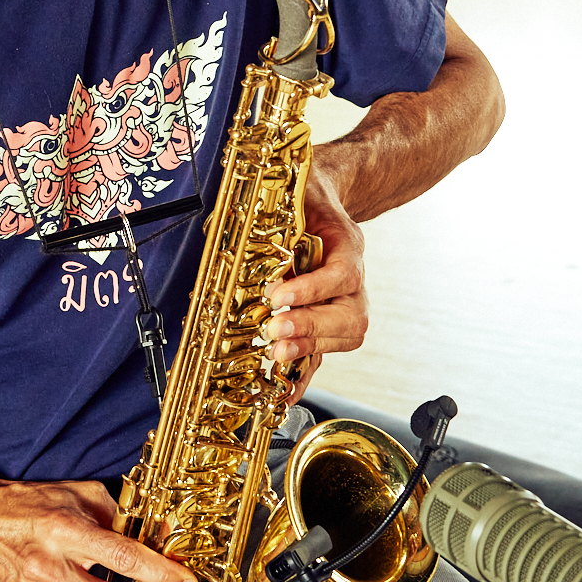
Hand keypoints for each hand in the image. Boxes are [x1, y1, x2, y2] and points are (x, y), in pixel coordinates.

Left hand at [263, 165, 369, 399]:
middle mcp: (354, 278)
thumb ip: (274, 207)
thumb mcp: (296, 189)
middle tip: (274, 330)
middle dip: (311, 327)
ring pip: (345, 336)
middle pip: (350, 315)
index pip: (342, 275)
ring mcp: (345, 303)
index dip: (312, 289)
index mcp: (348, 244)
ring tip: (277, 352)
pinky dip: (306, 374)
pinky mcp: (328, 322)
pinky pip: (325, 352)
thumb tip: (227, 224)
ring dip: (310, 347)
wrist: (322, 196)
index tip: (277, 296)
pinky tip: (286, 392)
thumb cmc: (307, 194)